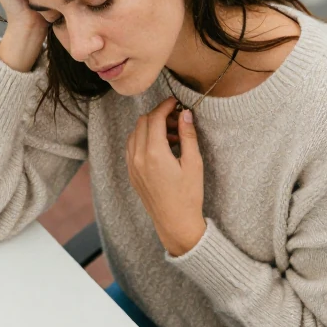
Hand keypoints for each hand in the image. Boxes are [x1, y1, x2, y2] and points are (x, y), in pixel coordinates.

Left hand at [126, 97, 206, 256]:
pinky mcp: (132, 173)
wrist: (175, 223)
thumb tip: (186, 113)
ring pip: (135, 133)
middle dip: (159, 115)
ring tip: (171, 135)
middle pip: (143, 122)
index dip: (166, 106)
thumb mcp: (194, 163)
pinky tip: (161, 147)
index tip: (176, 103)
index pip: (155, 118)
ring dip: (150, 127)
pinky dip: (143, 139)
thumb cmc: (188, 195)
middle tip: (177, 119)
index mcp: (154, 153)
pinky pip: (132, 147)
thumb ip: (188, 135)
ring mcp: (132, 166)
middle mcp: (138, 157)